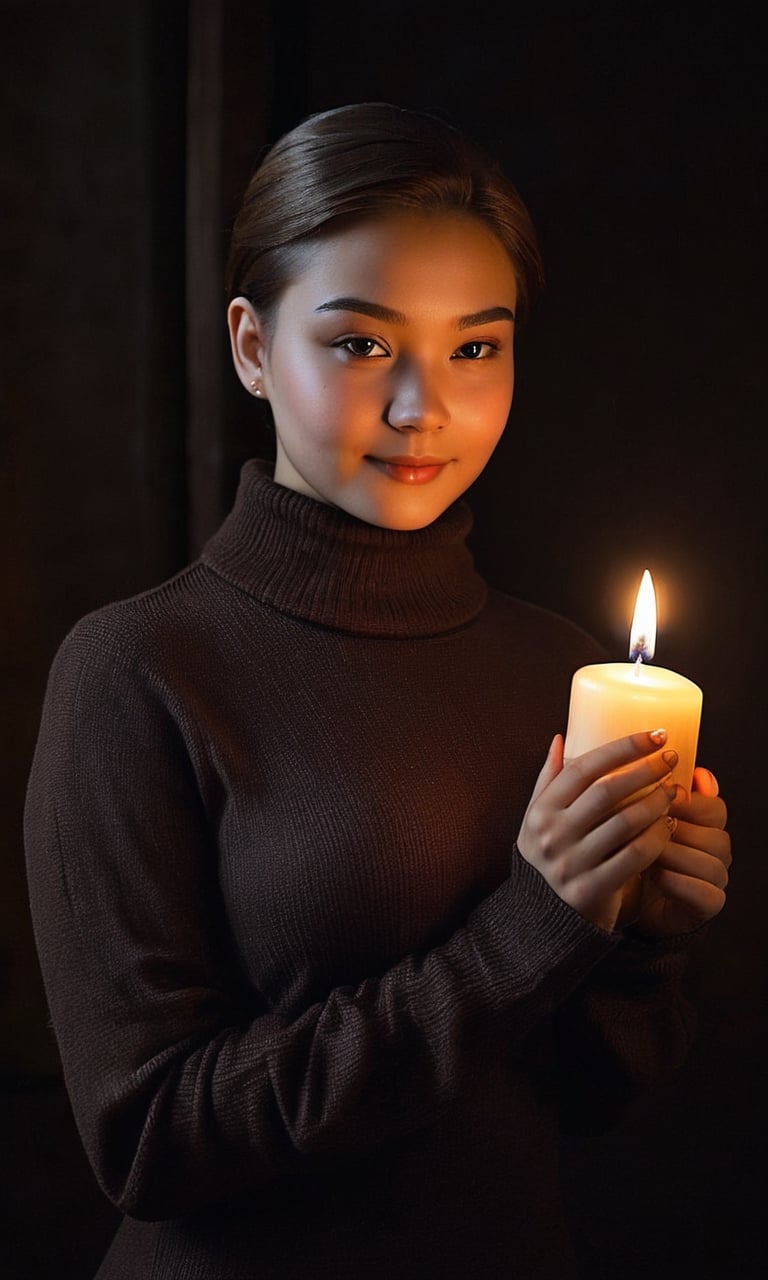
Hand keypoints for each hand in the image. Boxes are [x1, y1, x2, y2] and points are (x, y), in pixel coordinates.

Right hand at [517, 730, 678, 932]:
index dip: (622, 748)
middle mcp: (553, 835)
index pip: (583, 768)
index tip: (653, 735)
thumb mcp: (536, 820)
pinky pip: (635, 856)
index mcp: (540, 811)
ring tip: (673, 790)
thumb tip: (559, 738)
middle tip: (670, 758)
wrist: (542, 919)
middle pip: (607, 791)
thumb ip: (548, 780)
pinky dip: (656, 837)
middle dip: (644, 770)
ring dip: (656, 802)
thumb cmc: (546, 858)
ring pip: (625, 823)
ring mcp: (572, 864)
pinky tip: (669, 824)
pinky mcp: (592, 890)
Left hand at [629, 766, 730, 937]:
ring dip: (673, 856)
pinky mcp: (709, 905)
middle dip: (674, 831)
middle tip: (641, 829)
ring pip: (709, 862)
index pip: (714, 807)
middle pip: (714, 834)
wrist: (632, 898)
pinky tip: (654, 876)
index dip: (688, 802)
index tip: (659, 799)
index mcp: (706, 824)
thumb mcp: (640, 816)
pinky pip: (704, 893)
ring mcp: (716, 878)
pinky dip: (677, 883)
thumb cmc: (636, 851)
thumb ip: (656, 790)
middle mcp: (717, 850)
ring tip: (642, 854)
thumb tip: (695, 770)